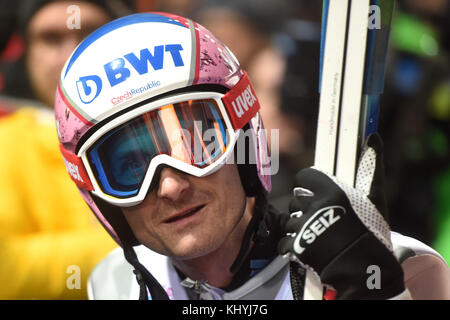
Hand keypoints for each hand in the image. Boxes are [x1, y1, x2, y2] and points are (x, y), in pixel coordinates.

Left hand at [279, 134, 405, 298]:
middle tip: (319, 219)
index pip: (304, 177)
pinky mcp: (296, 246)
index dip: (307, 184)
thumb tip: (373, 138)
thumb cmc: (371, 232)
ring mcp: (304, 226)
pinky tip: (306, 248)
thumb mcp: (375, 198)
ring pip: (289, 220)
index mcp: (332, 191)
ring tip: (315, 236)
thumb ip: (371, 168)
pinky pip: (284, 241)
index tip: (313, 191)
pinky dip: (292, 245)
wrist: (365, 268)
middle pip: (296, 199)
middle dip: (304, 208)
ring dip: (298, 227)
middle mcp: (315, 205)